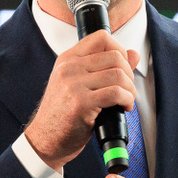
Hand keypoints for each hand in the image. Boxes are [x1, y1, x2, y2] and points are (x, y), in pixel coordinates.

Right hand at [24, 30, 137, 170]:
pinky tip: (124, 107)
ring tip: (126, 100)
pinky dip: (127, 100)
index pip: (101, 37)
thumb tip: (133, 53)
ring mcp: (73, 84)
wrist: (45, 139)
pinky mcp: (81, 103)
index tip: (123, 67)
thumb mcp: (79, 84)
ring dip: (130, 90)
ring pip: (118, 75)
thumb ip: (104, 67)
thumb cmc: (62, 114)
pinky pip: (115, 93)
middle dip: (129, 73)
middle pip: (115, 56)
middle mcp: (69, 68)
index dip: (119, 49)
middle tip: (127, 89)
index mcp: (68, 59)